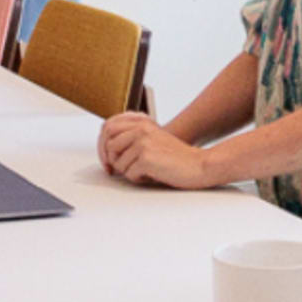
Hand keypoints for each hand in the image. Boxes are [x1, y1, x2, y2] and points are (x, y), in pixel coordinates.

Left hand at [96, 112, 223, 187]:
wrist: (198, 165)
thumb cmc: (176, 157)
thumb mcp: (152, 139)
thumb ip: (132, 138)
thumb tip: (106, 149)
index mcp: (141, 122)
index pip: (108, 127)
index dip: (103, 145)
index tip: (107, 159)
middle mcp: (141, 129)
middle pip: (108, 145)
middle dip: (112, 160)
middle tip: (118, 170)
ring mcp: (143, 142)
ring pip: (118, 162)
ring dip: (129, 172)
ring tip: (145, 171)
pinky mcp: (146, 158)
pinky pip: (129, 174)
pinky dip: (138, 179)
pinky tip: (152, 175)